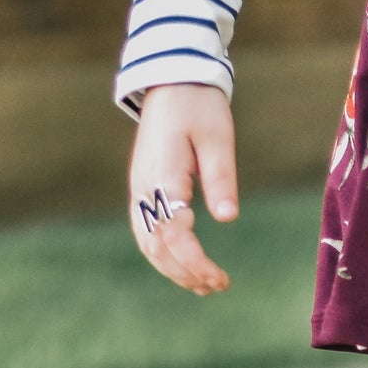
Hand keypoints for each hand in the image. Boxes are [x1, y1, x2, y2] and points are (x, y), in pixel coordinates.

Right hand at [127, 84, 239, 294]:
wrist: (172, 80)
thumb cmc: (199, 106)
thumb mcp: (218, 138)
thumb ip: (221, 178)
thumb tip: (228, 217)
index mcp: (163, 176)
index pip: (175, 233)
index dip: (196, 261)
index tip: (220, 278)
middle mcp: (144, 187)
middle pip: (157, 246)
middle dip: (186, 272)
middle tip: (219, 286)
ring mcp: (139, 189)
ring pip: (148, 243)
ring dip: (174, 269)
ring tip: (205, 287)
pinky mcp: (143, 188)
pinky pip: (146, 232)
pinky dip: (164, 256)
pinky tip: (185, 268)